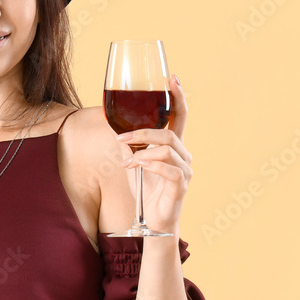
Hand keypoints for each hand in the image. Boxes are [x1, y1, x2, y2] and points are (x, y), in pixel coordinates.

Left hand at [115, 74, 191, 233]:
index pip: (180, 117)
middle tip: (122, 137)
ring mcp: (185, 170)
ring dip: (143, 150)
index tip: (172, 79)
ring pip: (168, 148)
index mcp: (175, 147)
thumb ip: (130, 146)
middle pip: (170, 132)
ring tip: (127, 160)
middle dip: (144, 131)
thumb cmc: (147, 190)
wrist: (153, 220)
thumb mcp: (135, 164)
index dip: (178, 97)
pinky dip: (150, 165)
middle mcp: (184, 156)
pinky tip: (137, 167)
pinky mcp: (181, 185)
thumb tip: (114, 127)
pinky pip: (168, 168)